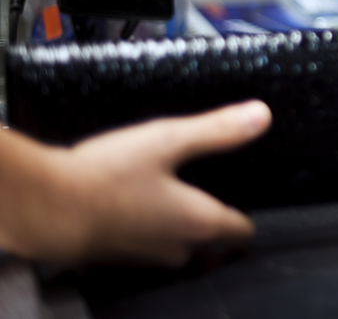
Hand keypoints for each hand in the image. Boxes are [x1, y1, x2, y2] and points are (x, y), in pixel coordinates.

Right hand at [0, 101, 270, 265]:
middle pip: (207, 242)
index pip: (239, 232)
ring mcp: (142, 254)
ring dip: (177, 227)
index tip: (249, 208)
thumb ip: (216, 130)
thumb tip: (261, 117)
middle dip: (213, 225)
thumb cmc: (107, 176)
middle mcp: (175, 246)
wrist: (43, 207)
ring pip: (173, 245)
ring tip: (174, 199)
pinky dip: (144, 226)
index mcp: (198, 221)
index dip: (246, 220)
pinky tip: (133, 203)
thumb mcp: (168, 140)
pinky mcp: (112, 252)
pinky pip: (141, 242)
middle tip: (213, 201)